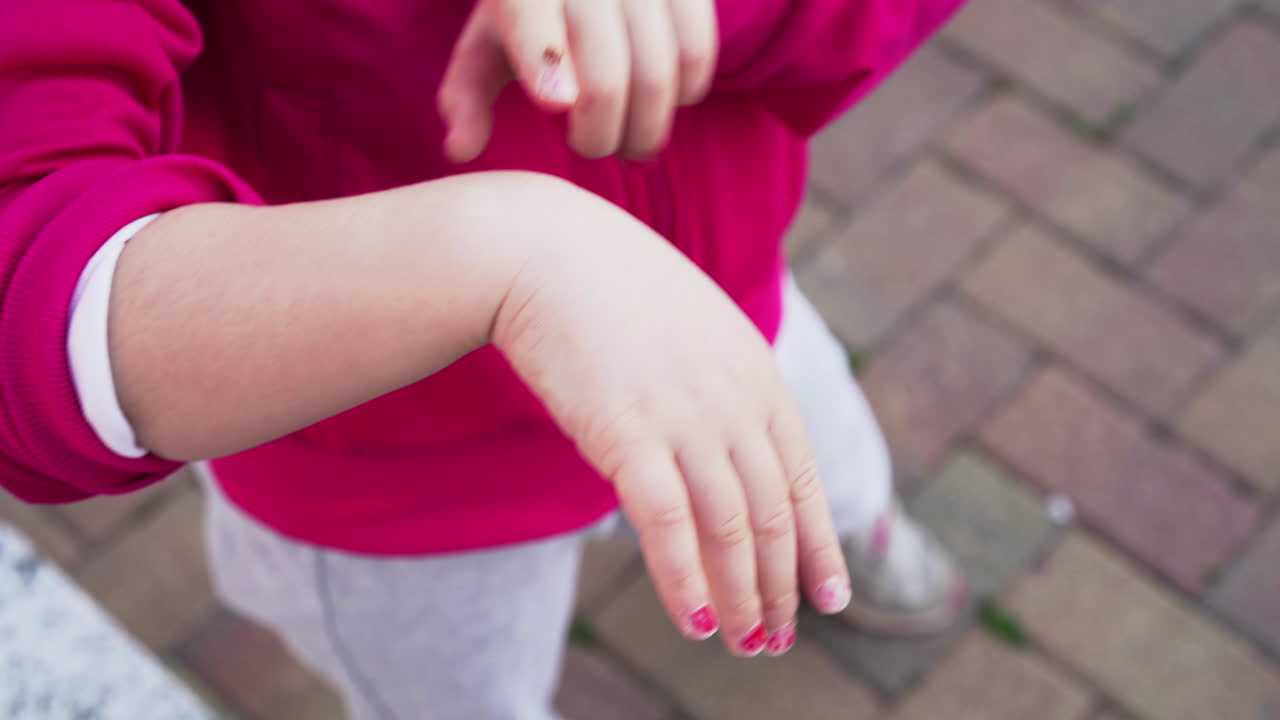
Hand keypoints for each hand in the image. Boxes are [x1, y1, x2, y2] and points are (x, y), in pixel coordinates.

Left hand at [438, 0, 717, 161]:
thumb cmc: (529, 12)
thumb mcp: (486, 43)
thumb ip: (467, 96)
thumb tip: (459, 150)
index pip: (532, 14)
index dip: (547, 58)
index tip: (558, 104)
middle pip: (605, 77)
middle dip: (600, 136)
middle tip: (591, 146)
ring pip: (658, 75)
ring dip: (646, 130)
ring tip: (630, 141)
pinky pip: (697, 55)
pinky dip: (685, 94)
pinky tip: (660, 100)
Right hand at [490, 183, 851, 655]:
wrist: (543, 250)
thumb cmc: (608, 290)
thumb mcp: (689, 331)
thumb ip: (719, 385)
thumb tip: (724, 443)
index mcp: (757, 374)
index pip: (803, 477)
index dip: (818, 544)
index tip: (829, 596)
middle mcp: (735, 400)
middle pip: (774, 513)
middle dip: (782, 586)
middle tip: (779, 639)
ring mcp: (686, 417)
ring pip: (733, 529)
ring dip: (743, 598)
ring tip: (744, 646)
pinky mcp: (628, 434)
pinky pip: (668, 525)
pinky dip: (685, 580)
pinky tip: (694, 621)